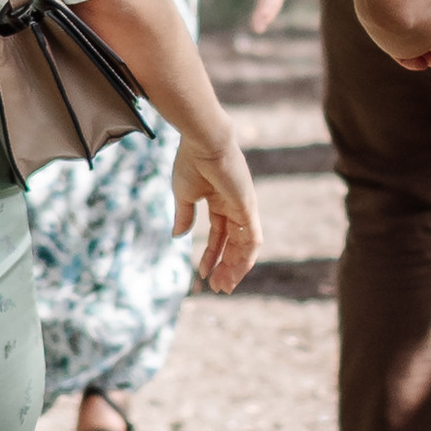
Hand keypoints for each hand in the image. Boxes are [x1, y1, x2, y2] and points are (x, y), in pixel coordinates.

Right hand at [172, 124, 260, 291]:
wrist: (203, 141)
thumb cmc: (191, 162)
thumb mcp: (184, 194)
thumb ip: (184, 216)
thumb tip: (177, 237)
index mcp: (219, 199)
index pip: (218, 234)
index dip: (212, 255)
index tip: (202, 274)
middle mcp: (234, 205)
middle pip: (234, 243)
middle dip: (226, 267)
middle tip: (218, 288)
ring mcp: (244, 207)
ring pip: (245, 245)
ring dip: (235, 267)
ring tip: (224, 286)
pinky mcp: (248, 208)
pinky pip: (252, 238)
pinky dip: (245, 257)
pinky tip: (236, 271)